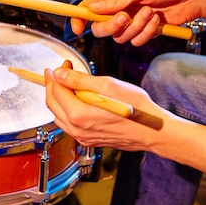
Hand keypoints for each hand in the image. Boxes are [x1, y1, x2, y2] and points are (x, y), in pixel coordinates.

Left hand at [44, 62, 172, 150]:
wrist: (152, 131)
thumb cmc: (135, 108)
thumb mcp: (108, 85)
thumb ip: (79, 80)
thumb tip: (60, 74)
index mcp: (79, 115)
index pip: (56, 91)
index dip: (56, 75)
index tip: (62, 64)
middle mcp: (77, 129)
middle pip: (53, 104)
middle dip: (54, 85)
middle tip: (59, 71)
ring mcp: (82, 137)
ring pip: (59, 116)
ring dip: (59, 98)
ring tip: (67, 83)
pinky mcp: (88, 140)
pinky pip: (69, 124)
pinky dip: (67, 110)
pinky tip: (76, 100)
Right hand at [72, 0, 202, 44]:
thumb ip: (116, 0)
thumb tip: (92, 9)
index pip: (88, 8)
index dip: (79, 19)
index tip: (77, 29)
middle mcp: (119, 9)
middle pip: (100, 28)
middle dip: (111, 26)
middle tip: (124, 18)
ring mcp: (132, 22)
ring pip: (120, 37)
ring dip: (136, 27)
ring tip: (151, 12)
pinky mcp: (145, 32)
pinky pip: (137, 41)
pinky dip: (147, 33)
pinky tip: (157, 21)